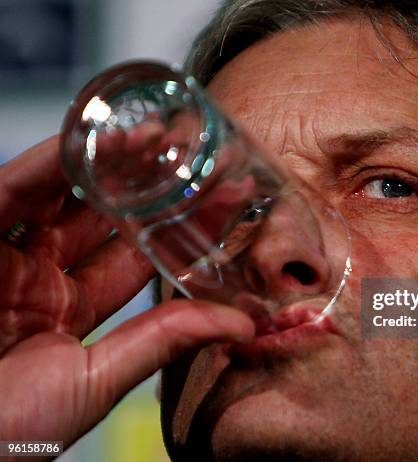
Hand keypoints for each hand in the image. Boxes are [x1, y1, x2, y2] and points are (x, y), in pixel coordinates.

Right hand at [0, 136, 254, 457]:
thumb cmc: (8, 429)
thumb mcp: (96, 381)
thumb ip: (162, 342)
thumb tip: (244, 326)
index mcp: (69, 307)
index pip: (138, 255)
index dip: (181, 227)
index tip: (228, 201)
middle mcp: (40, 273)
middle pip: (105, 216)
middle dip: (151, 185)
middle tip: (199, 156)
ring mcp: (6, 253)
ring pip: (64, 193)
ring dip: (110, 162)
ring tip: (161, 136)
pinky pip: (16, 189)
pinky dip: (54, 161)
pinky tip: (102, 139)